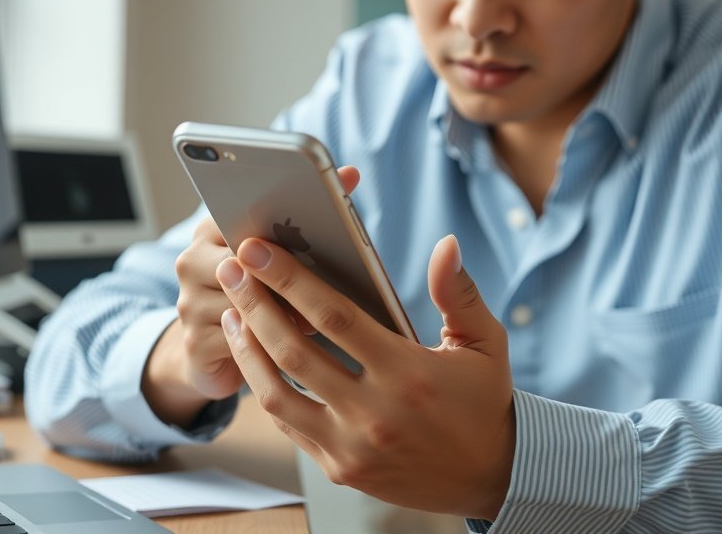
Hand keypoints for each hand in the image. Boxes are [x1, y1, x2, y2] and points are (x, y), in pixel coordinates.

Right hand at [142, 168, 361, 425]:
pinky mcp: (194, 342)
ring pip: (243, 302)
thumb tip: (351, 173)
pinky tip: (291, 343)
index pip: (241, 211)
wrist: (214, 354)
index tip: (315, 223)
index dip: (283, 221)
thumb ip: (305, 217)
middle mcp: (192, 260)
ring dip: (281, 312)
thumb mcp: (276, 255)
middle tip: (316, 283)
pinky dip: (269, 342)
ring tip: (311, 317)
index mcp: (211, 229)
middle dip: (281, 274)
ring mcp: (188, 302)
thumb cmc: (260, 295)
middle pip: (242, 260)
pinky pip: (238, 339)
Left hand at [218, 232, 514, 519]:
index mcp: (409, 373)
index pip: (335, 318)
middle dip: (254, 304)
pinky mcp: (340, 468)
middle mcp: (375, 412)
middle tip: (230, 270)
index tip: (260, 251)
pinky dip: (266, 387)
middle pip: (295, 351)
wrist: (491, 476)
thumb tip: (446, 244)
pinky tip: (255, 357)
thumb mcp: (485, 342)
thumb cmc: (484, 401)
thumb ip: (458, 293)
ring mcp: (352, 446)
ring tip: (232, 312)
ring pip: (278, 393)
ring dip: (247, 348)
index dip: (291, 281)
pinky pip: (290, 424)